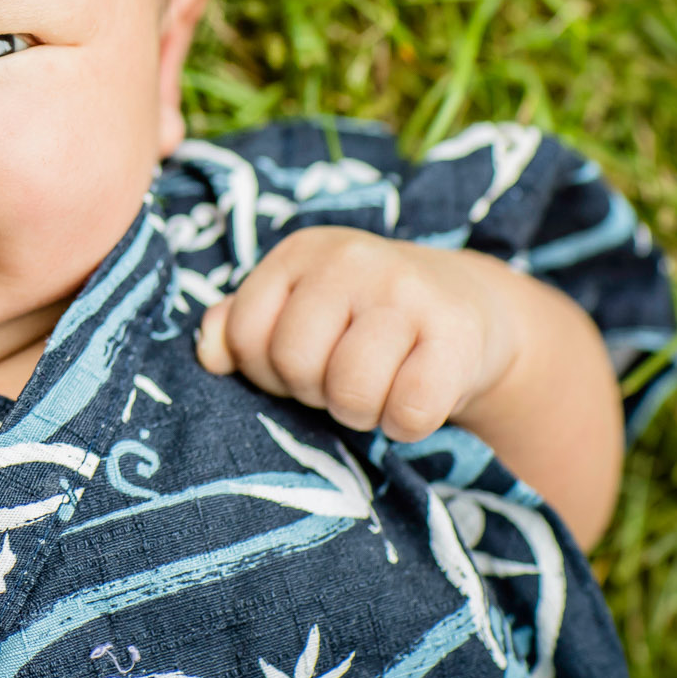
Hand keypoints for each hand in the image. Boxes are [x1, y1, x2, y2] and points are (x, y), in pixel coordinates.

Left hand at [194, 227, 519, 441]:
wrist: (468, 305)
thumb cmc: (362, 318)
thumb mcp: (297, 307)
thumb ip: (240, 327)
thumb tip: (208, 353)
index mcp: (300, 252)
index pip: (244, 335)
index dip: (265, 372)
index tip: (300, 367)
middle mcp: (350, 259)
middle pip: (295, 363)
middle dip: (313, 392)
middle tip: (342, 381)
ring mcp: (406, 291)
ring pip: (350, 392)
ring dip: (361, 412)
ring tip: (377, 389)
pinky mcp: (457, 332)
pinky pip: (408, 410)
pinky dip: (405, 425)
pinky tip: (414, 400)